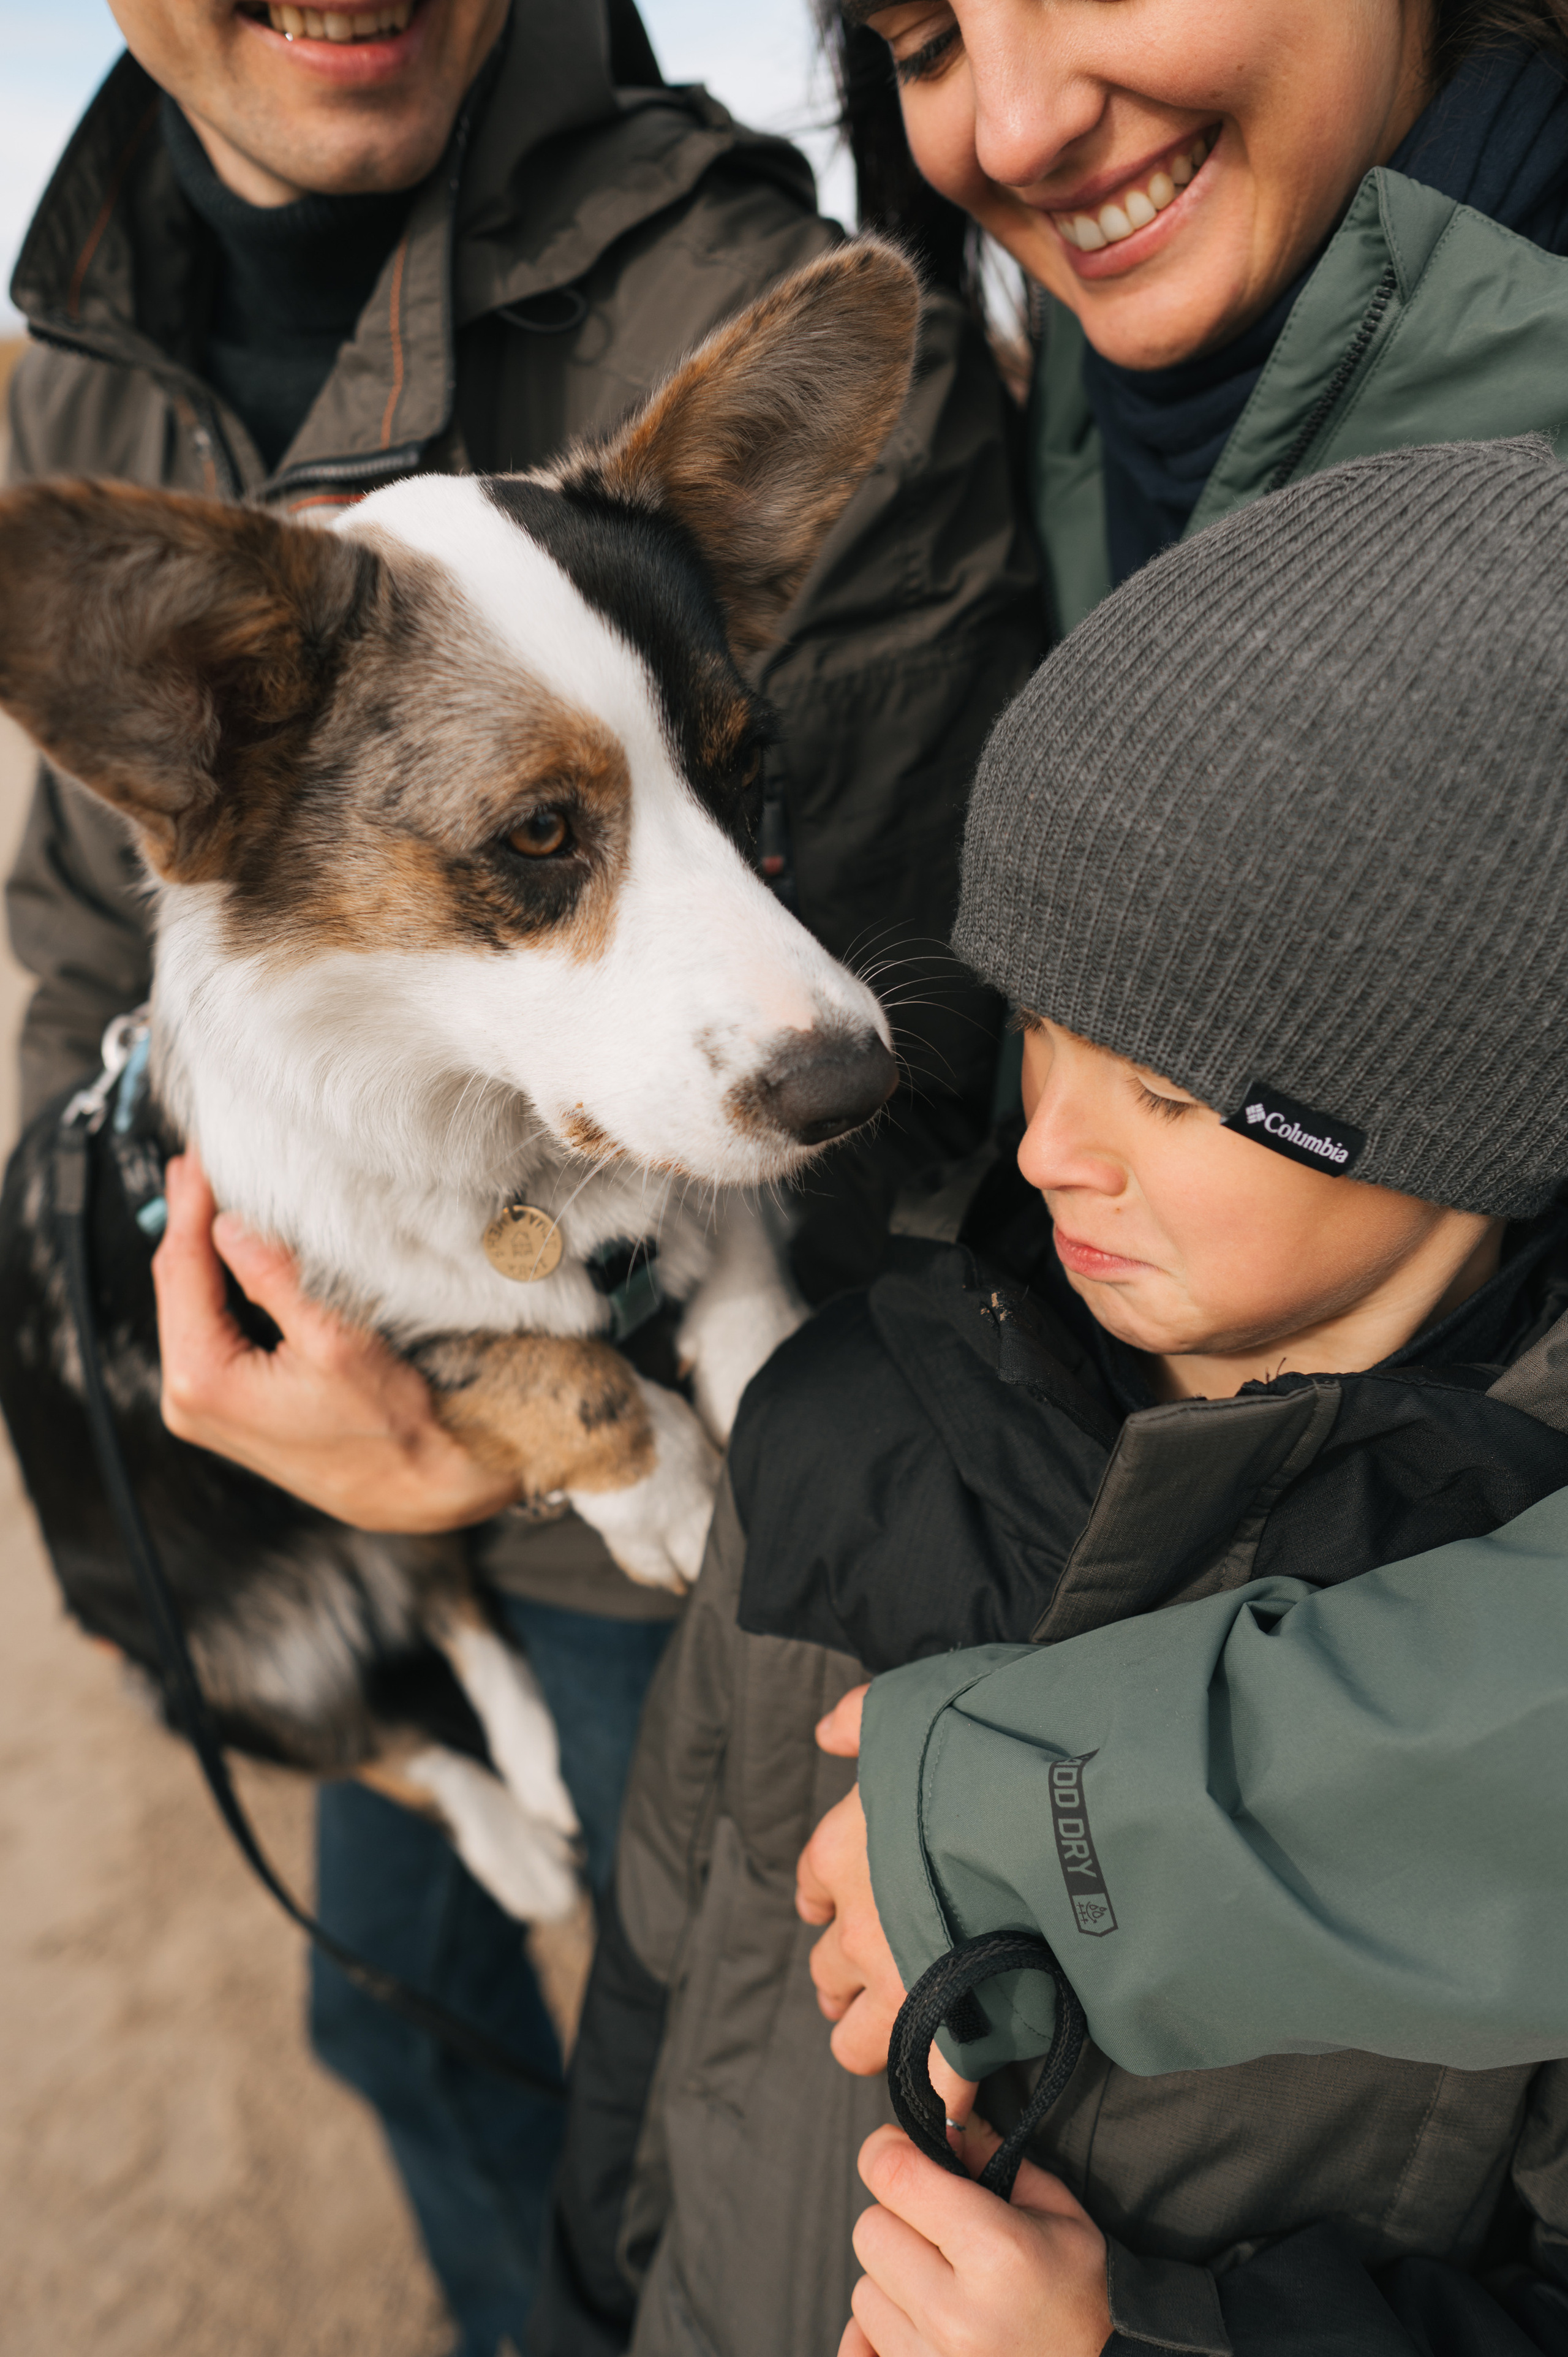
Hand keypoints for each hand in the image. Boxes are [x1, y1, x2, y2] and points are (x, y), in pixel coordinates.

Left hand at [153, 1151, 519, 1531]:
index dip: (191, 1204)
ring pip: (189, 1306)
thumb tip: (233, 1223)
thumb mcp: (336, 1340)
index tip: (201, 1155)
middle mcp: (190, 1399)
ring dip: (203, 1249)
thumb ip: (275, 1277)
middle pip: (176, 1284)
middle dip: (189, 1220)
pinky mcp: (228, 1407)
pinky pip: (208, 1330)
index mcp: (203, 1380)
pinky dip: (218, 1285)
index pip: (182, 1267)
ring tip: (213, 1193)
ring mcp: (205, 1408)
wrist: (419, 1489)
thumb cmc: (391, 1430)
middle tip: (200, 1161)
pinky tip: (232, 1251)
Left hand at [796, 1686, 976, 2118]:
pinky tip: (955, 2096)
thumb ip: (861, 1721)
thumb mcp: (906, 1712)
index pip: (812, 1887)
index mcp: (842, 1854)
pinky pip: (937, 2085)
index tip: (835, 1910)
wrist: (1049, 1817)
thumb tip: (827, 1731)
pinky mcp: (953, 2031)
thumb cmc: (982, 1758)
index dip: (826, 1901)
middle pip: (828, 1971)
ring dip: (873, 2036)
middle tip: (870, 1979)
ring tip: (898, 2033)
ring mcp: (902, 1986)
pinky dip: (945, 2093)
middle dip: (844, 1978)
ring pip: (857, 2039)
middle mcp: (858, 1926)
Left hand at [838, 2120, 1110, 2356]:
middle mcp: (956, 2315)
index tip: (900, 2150)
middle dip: (898, 2218)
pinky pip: (858, 2345)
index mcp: (996, 2252)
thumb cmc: (1084, 2292)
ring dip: (894, 2281)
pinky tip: (916, 2326)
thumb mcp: (1055, 2209)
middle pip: (870, 2231)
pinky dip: (879, 2332)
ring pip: (863, 2291)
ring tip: (944, 2288)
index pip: (895, 2175)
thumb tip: (939, 2122)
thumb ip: (990, 2156)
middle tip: (939, 2232)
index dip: (887, 2150)